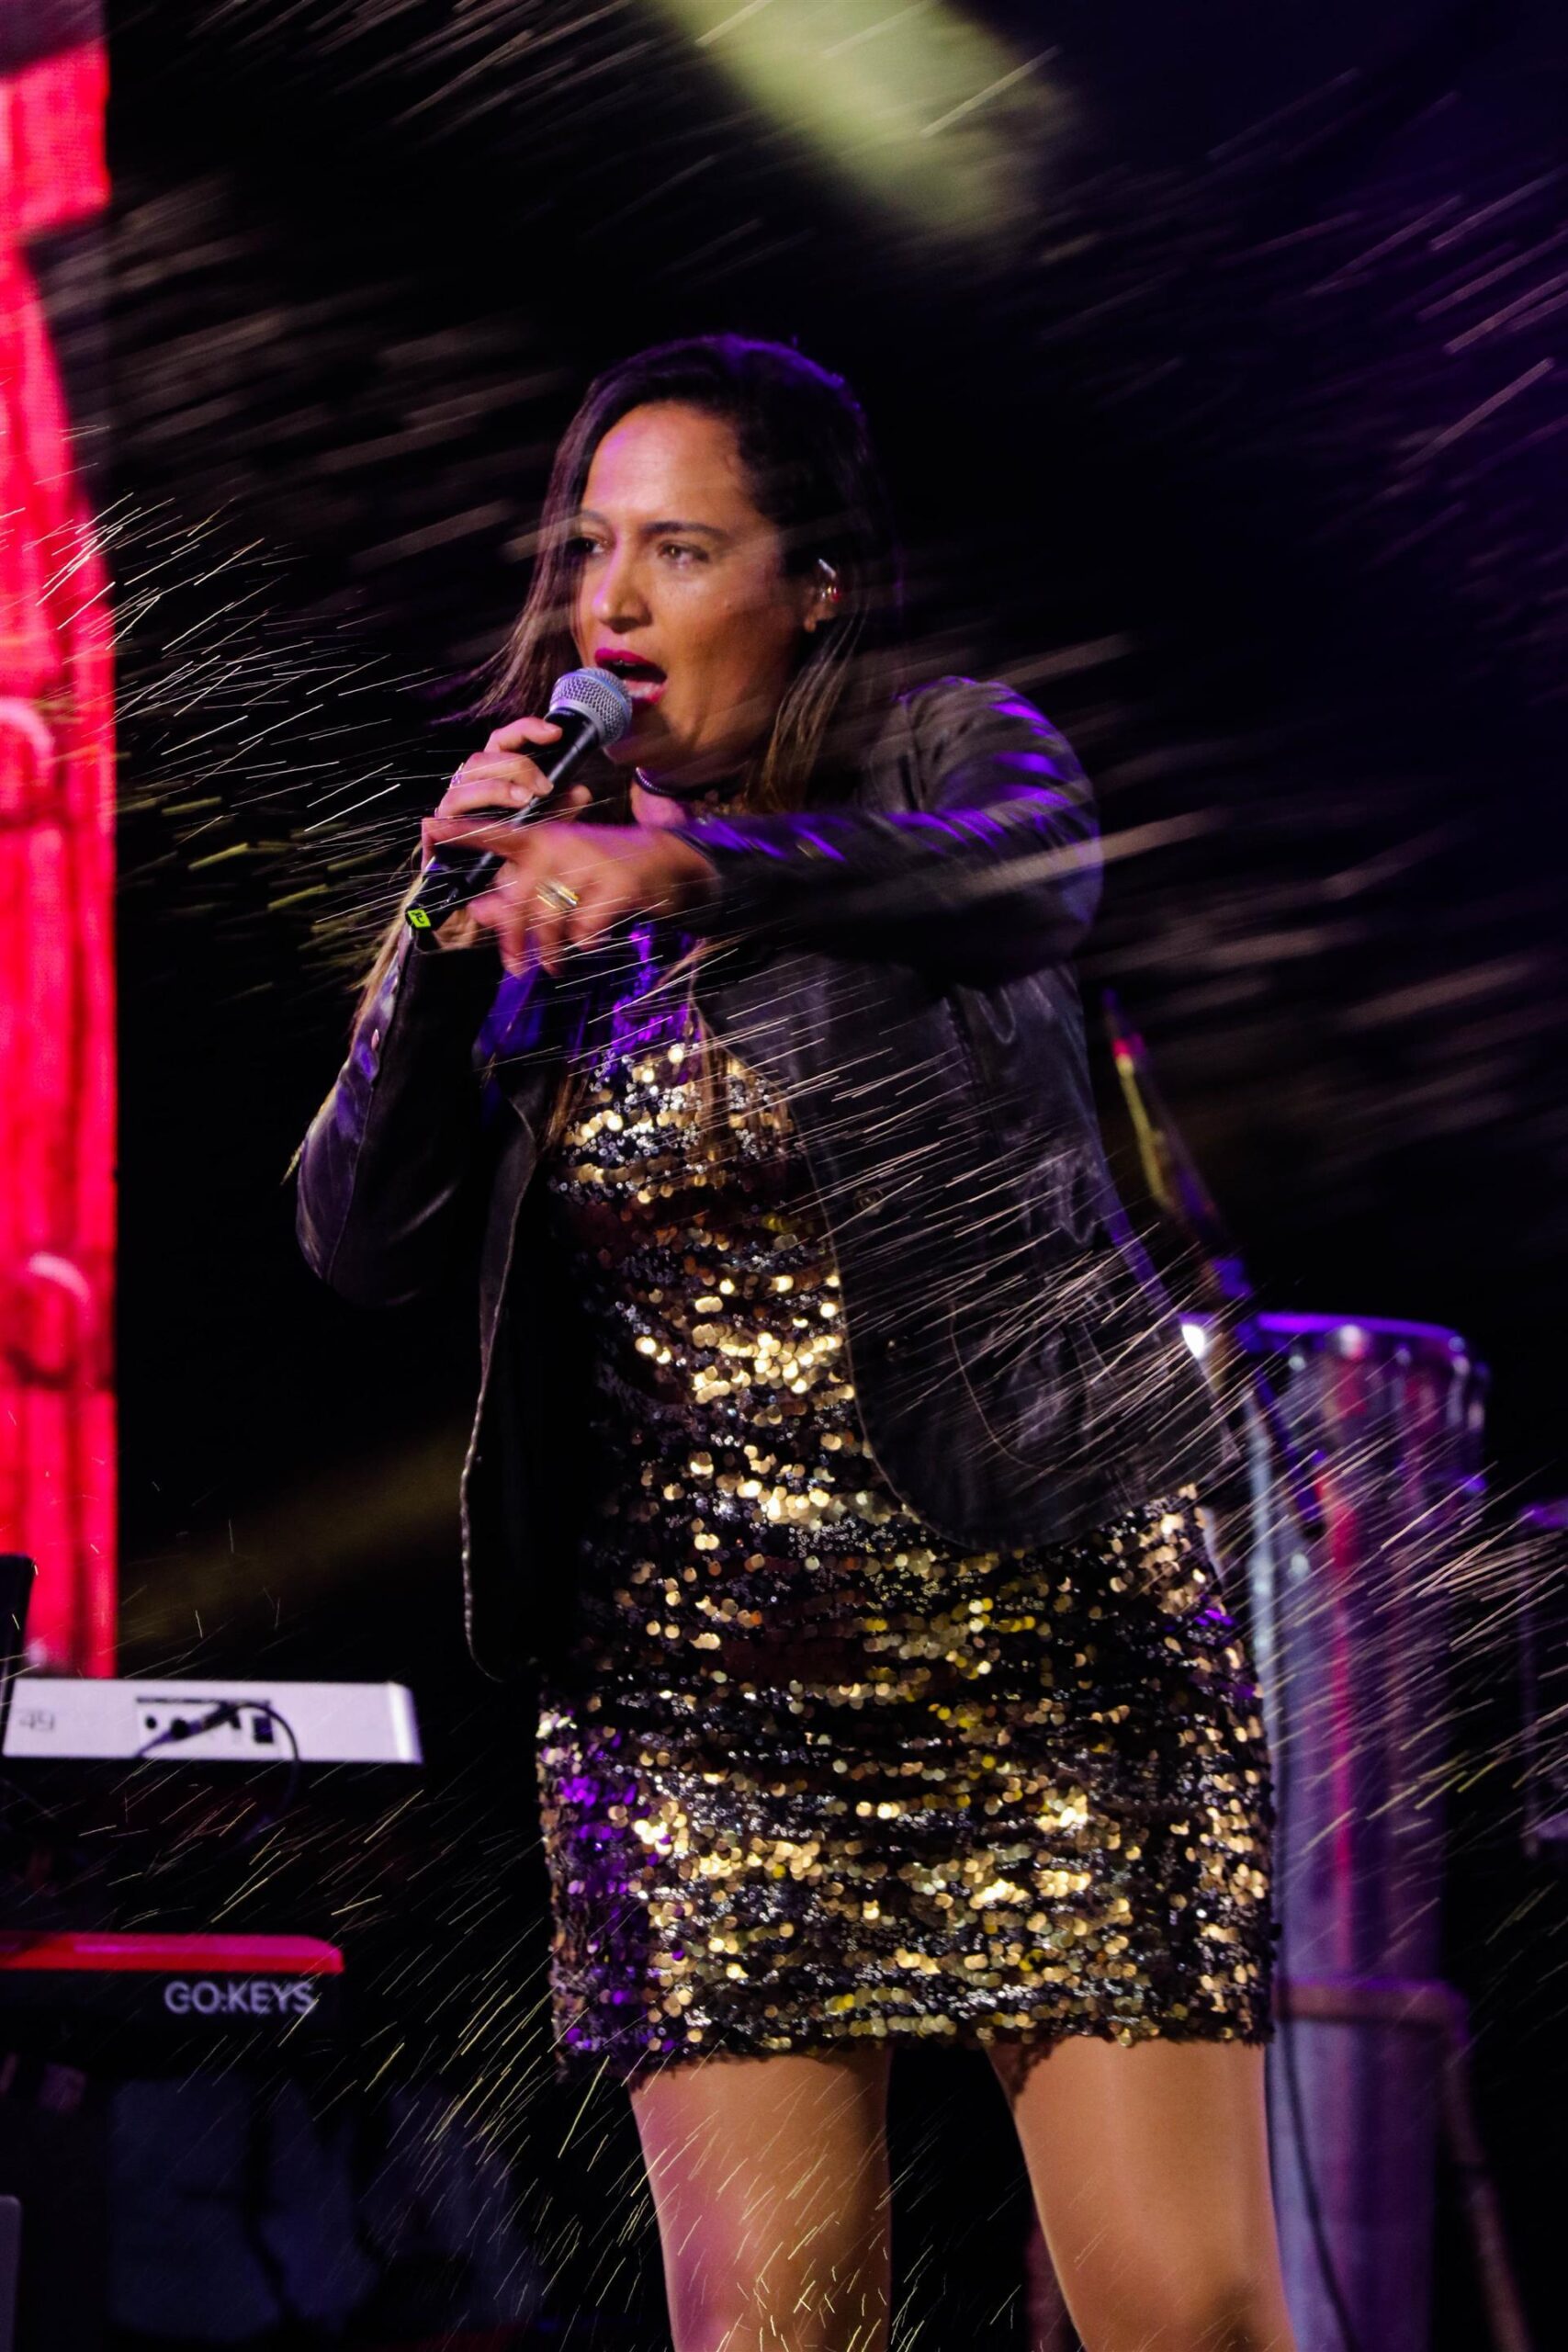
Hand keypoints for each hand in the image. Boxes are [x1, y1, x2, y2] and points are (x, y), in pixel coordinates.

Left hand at [418, 807, 718, 975]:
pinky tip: (589, 944)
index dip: (462, 831)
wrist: (664, 864)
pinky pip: (586, 928)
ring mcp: (590, 863)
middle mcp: (562, 845)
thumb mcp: (558, 879)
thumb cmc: (600, 873)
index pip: (495, 834)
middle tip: (514, 966)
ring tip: (553, 966)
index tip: (429, 824)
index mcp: (542, 840)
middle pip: (519, 898)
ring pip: (550, 918)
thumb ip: (517, 895)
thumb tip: (477, 909)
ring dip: (549, 951)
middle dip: (513, 939)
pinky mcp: (618, 885)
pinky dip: (585, 943)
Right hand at [419, 715, 591, 869]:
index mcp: (492, 777)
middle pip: (480, 759)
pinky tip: (469, 822)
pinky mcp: (435, 835)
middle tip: (544, 787)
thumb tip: (581, 790)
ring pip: (462, 785)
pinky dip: (452, 822)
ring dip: (495, 789)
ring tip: (524, 801)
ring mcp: (451, 810)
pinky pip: (437, 823)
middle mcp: (468, 788)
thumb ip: (561, 809)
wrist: (484, 900)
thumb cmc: (513, 857)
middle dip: (515, 767)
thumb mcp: (545, 829)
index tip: (554, 733)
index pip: (502, 741)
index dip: (525, 731)